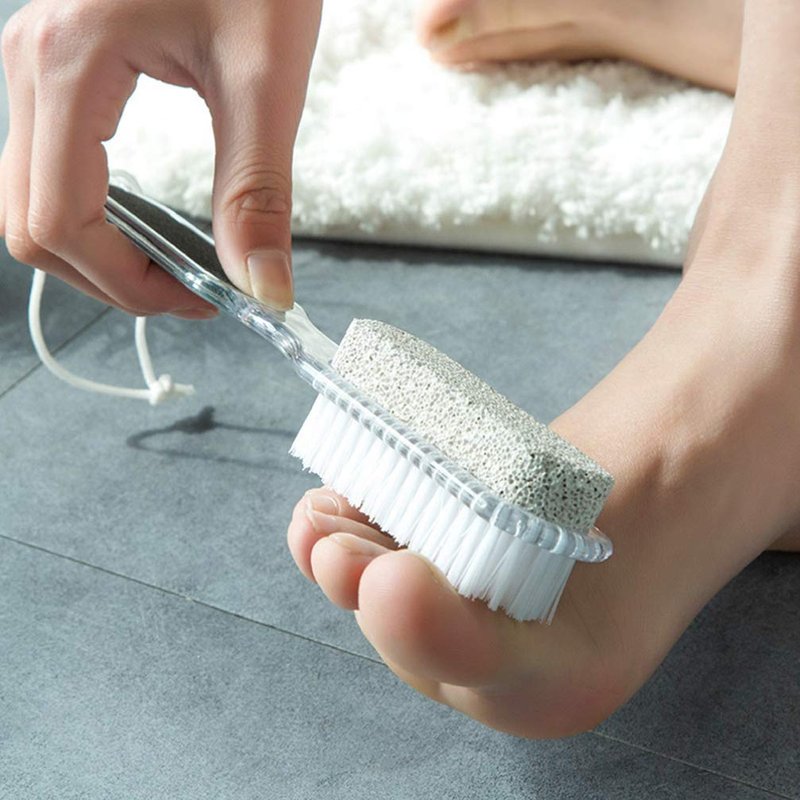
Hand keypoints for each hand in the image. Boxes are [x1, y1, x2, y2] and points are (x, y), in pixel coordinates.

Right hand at [0, 0, 320, 315]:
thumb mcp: (264, 75)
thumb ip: (258, 191)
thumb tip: (263, 288)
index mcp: (69, 67)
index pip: (59, 223)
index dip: (128, 285)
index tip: (199, 300)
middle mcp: (32, 67)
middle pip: (31, 225)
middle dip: (109, 278)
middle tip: (188, 290)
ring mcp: (37, 65)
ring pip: (33, 199)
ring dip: (100, 251)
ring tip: (176, 264)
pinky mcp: (60, 66)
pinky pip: (51, 165)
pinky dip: (97, 212)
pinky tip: (153, 222)